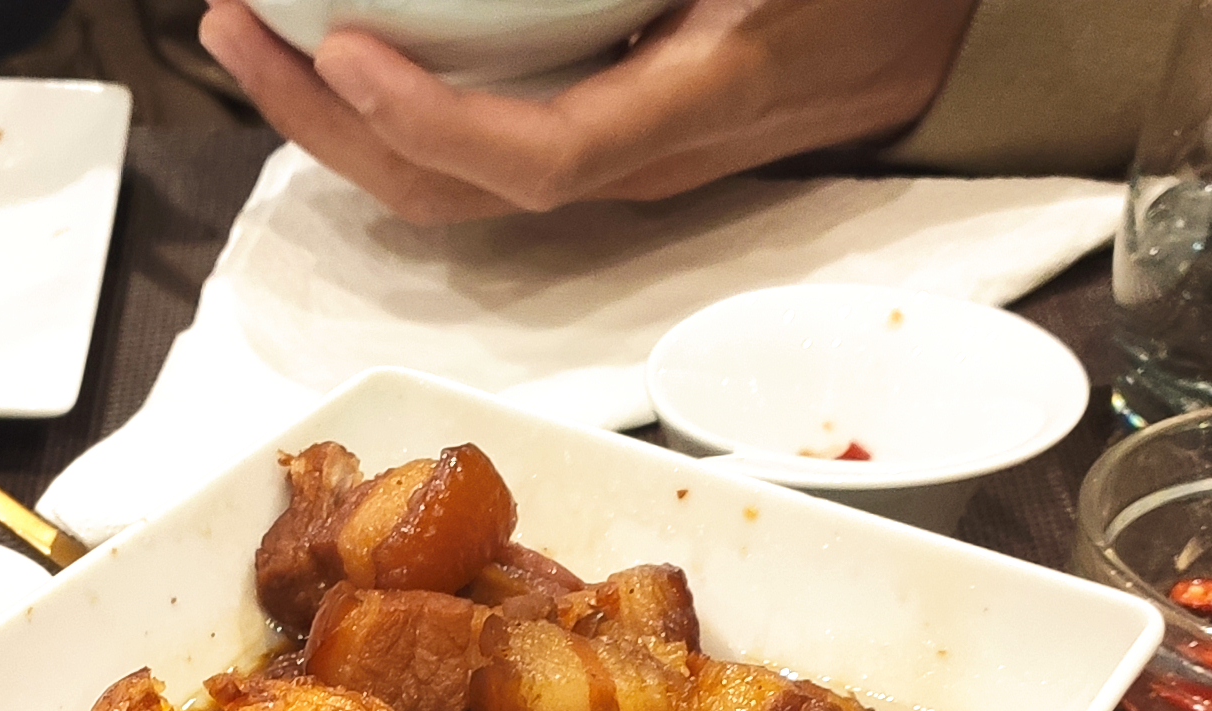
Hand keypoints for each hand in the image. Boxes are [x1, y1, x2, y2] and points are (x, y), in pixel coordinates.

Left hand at [196, 0, 981, 225]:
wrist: (975, 15)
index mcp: (700, 103)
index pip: (541, 156)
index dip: (430, 120)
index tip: (341, 45)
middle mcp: (652, 156)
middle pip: (462, 192)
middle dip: (326, 123)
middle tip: (236, 24)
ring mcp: (632, 155)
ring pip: (462, 180)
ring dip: (343, 118)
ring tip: (257, 36)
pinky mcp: (621, 131)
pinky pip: (488, 142)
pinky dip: (401, 105)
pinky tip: (345, 45)